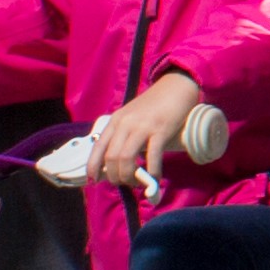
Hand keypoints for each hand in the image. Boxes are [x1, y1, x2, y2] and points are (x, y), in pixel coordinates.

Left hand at [91, 69, 208, 197]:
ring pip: (126, 158)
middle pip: (111, 157)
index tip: (94, 180)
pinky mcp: (160, 130)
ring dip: (129, 176)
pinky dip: (151, 172)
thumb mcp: (132, 116)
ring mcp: (142, 126)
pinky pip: (152, 156)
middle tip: (124, 183)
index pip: (98, 147)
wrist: (176, 86)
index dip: (93, 166)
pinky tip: (155, 177)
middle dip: (115, 176)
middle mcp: (125, 123)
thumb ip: (125, 135)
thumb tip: (120, 162)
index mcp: (116, 120)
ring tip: (137, 183)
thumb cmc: (155, 105)